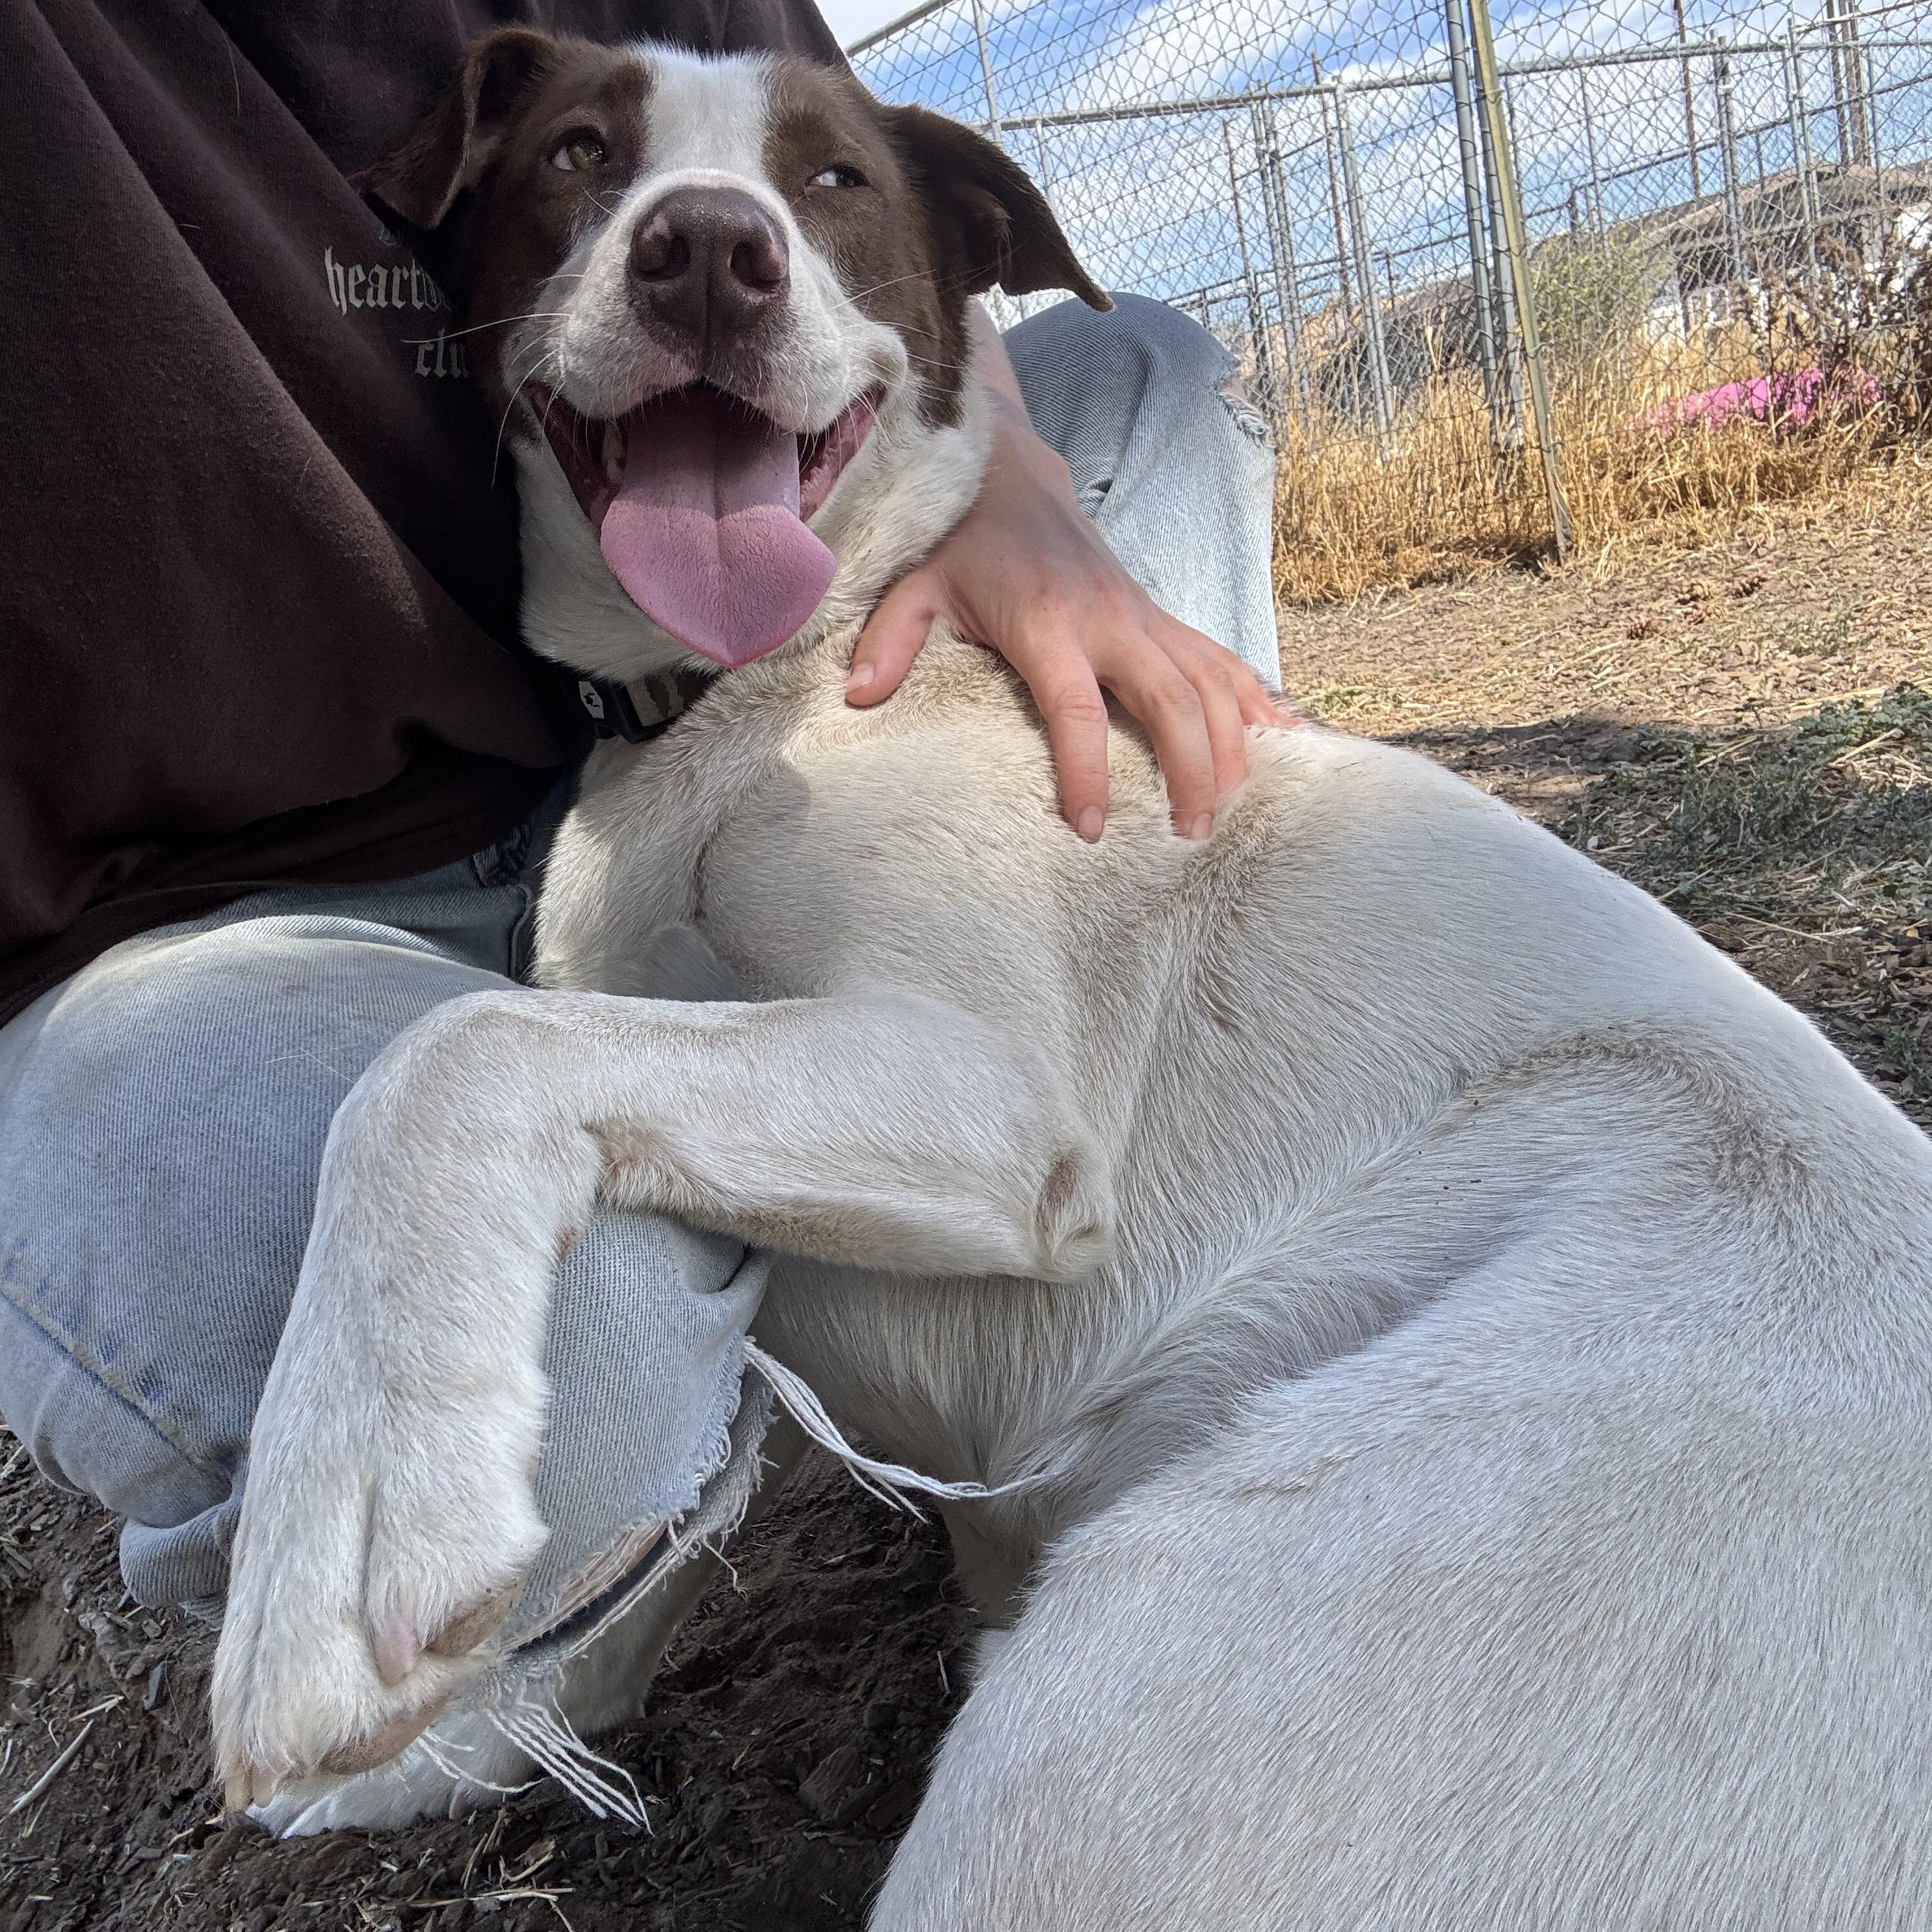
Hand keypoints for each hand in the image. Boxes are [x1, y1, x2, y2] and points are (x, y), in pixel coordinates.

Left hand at [846, 339, 1288, 841]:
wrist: (1011, 473)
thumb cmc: (960, 539)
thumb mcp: (913, 584)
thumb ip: (888, 639)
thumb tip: (857, 697)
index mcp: (1047, 622)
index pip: (1076, 707)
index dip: (1087, 769)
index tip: (1092, 828)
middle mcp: (1110, 618)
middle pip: (1170, 700)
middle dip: (1190, 768)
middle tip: (1190, 832)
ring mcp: (1144, 614)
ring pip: (1210, 682)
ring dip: (1231, 745)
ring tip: (1231, 809)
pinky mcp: (1160, 614)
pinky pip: (1221, 658)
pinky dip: (1258, 696)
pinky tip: (1289, 737)